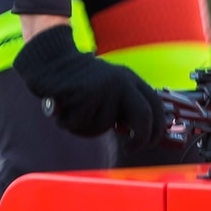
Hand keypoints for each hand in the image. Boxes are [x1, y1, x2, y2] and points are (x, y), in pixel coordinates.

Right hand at [13, 25, 156, 142]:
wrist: (53, 62)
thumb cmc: (82, 83)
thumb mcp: (112, 90)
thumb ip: (126, 107)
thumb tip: (141, 134)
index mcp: (131, 79)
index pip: (155, 105)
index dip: (157, 128)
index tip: (151, 142)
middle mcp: (121, 81)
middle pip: (143, 115)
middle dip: (140, 138)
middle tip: (130, 148)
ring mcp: (104, 87)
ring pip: (104, 125)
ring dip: (89, 128)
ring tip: (77, 112)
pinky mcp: (85, 94)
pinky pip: (82, 123)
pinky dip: (72, 123)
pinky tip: (67, 109)